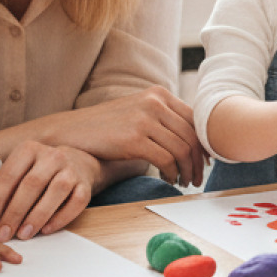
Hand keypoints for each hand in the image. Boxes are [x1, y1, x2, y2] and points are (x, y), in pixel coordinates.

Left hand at [0, 141, 101, 242]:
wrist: (76, 163)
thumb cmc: (38, 172)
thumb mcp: (20, 171)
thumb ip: (6, 190)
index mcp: (29, 149)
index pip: (9, 176)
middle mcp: (52, 156)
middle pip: (31, 184)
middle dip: (14, 212)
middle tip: (3, 234)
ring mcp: (71, 169)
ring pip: (56, 192)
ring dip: (37, 216)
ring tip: (23, 235)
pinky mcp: (85, 185)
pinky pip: (76, 203)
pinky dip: (60, 218)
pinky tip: (46, 230)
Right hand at [67, 88, 207, 187]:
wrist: (70, 132)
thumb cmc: (106, 127)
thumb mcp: (138, 112)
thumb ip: (163, 119)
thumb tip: (194, 139)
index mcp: (159, 93)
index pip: (195, 119)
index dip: (205, 143)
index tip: (206, 161)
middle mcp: (154, 102)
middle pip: (192, 136)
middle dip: (198, 162)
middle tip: (196, 178)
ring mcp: (144, 119)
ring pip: (182, 149)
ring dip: (187, 171)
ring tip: (183, 182)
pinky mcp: (134, 139)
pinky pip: (166, 160)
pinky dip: (172, 174)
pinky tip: (169, 180)